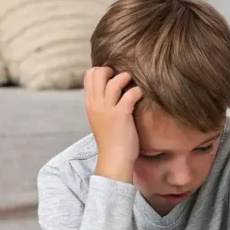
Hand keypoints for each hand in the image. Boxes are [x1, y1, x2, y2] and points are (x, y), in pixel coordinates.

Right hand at [85, 67, 142, 182]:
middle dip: (111, 70)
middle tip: (123, 77)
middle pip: (97, 74)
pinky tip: (141, 95)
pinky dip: (137, 91)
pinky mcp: (121, 115)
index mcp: (90, 104)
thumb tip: (112, 91)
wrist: (114, 159)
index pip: (89, 76)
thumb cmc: (112, 139)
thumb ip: (103, 104)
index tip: (113, 75)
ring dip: (126, 78)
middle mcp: (96, 104)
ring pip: (113, 82)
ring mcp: (107, 109)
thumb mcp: (101, 118)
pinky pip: (130, 94)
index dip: (102, 70)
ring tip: (133, 83)